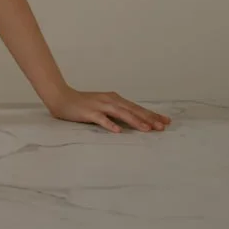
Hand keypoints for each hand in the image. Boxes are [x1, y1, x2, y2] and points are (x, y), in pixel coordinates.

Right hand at [48, 87, 170, 132]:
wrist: (62, 97)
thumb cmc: (84, 104)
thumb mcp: (104, 106)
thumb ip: (118, 112)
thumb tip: (135, 121)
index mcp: (115, 99)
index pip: (137, 108)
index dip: (151, 114)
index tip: (166, 121)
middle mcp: (110, 100)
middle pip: (132, 110)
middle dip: (148, 118)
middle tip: (162, 126)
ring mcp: (100, 105)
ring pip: (121, 113)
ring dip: (134, 121)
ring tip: (147, 129)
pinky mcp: (89, 112)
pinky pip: (101, 119)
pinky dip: (110, 124)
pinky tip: (118, 131)